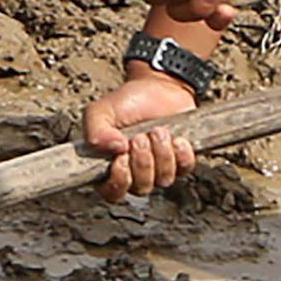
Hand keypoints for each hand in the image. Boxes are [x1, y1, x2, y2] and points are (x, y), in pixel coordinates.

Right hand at [79, 67, 203, 200]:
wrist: (157, 87)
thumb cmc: (127, 103)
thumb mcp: (102, 111)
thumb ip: (95, 130)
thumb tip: (114, 148)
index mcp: (111, 168)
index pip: (112, 192)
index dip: (118, 182)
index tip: (121, 158)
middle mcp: (136, 174)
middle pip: (141, 188)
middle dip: (142, 162)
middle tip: (140, 137)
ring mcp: (160, 170)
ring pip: (163, 180)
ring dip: (161, 154)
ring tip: (157, 131)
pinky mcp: (182, 162)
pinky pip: (185, 169)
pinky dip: (181, 154)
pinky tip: (176, 137)